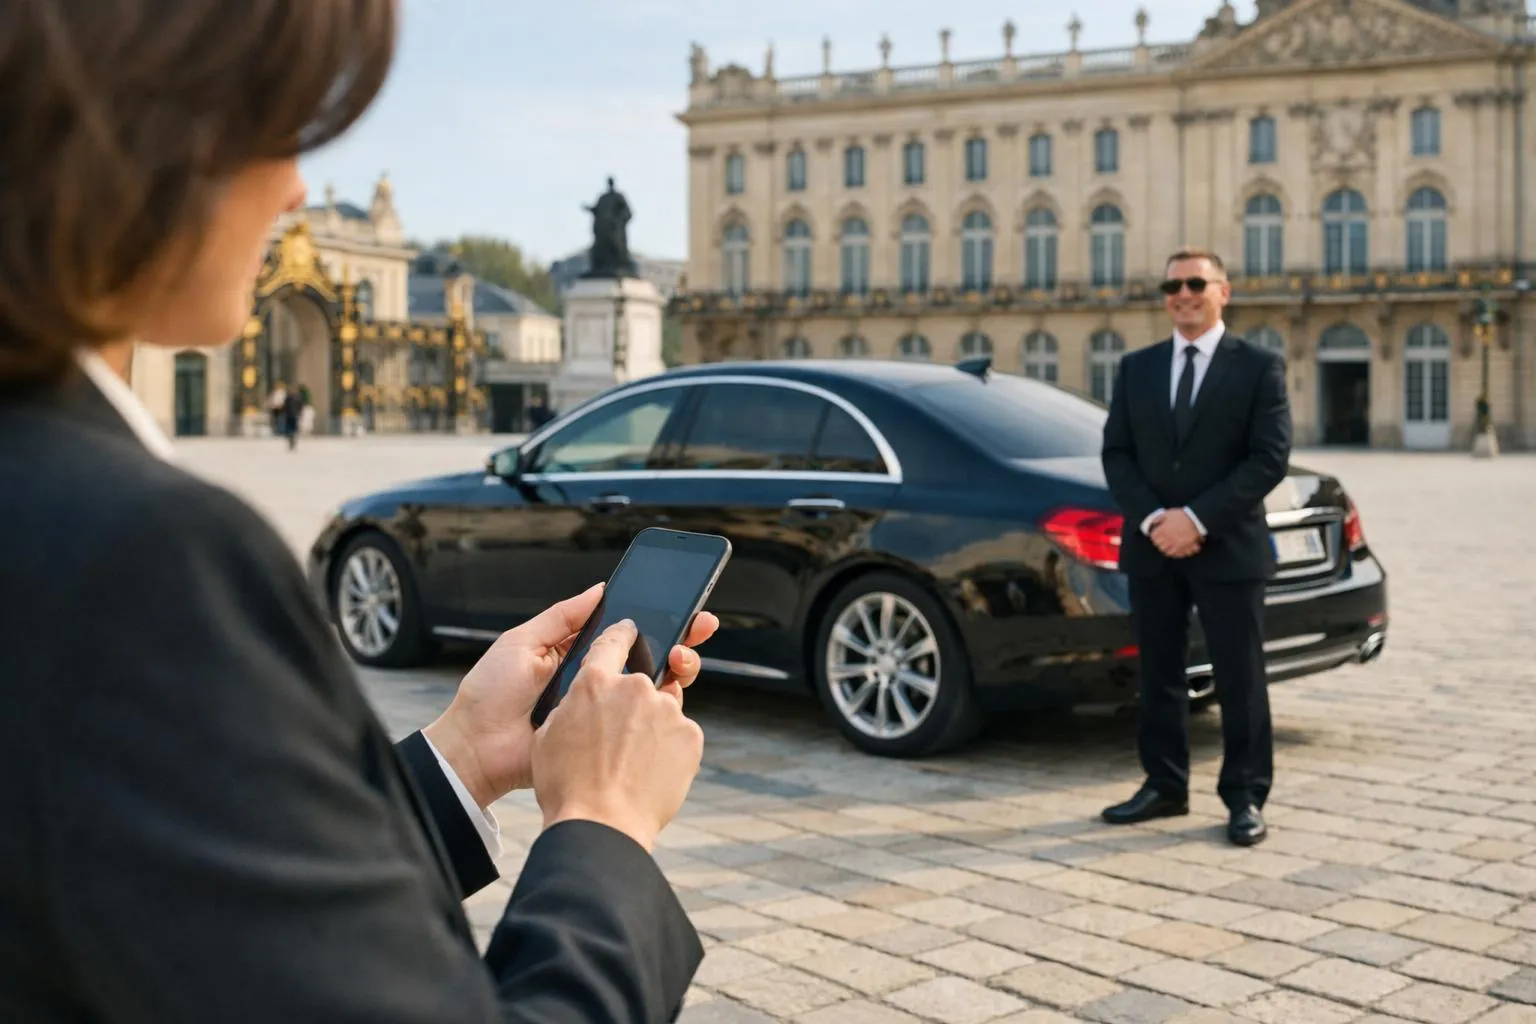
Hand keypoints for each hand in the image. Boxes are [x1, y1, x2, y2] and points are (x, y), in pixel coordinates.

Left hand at [422, 584, 717, 807]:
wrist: (476, 750)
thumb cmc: (490, 694)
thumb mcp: (522, 642)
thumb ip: (563, 616)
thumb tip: (601, 588)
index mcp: (577, 654)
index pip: (624, 631)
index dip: (655, 616)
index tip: (683, 601)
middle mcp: (595, 681)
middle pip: (648, 656)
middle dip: (680, 637)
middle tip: (700, 626)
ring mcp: (602, 711)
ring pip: (652, 687)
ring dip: (677, 667)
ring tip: (681, 657)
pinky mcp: (604, 739)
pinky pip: (641, 722)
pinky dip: (662, 706)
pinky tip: (670, 690)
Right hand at [532, 619, 705, 851]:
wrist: (601, 825)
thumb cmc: (567, 787)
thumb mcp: (549, 736)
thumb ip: (572, 707)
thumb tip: (584, 701)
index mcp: (594, 682)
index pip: (612, 641)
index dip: (621, 635)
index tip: (630, 631)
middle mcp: (634, 687)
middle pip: (641, 682)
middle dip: (634, 704)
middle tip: (621, 738)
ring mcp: (666, 710)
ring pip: (663, 711)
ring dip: (652, 729)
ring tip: (633, 766)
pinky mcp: (690, 735)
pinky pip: (680, 736)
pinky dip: (670, 751)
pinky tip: (650, 775)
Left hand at [1151, 508, 1202, 557]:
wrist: (1195, 519)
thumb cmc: (1181, 515)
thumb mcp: (1168, 513)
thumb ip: (1158, 518)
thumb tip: (1153, 523)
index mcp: (1163, 530)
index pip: (1154, 537)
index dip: (1154, 537)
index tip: (1156, 536)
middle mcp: (1168, 538)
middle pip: (1160, 546)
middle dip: (1160, 544)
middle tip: (1161, 542)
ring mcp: (1176, 544)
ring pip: (1167, 552)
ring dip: (1167, 549)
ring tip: (1168, 547)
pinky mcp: (1184, 547)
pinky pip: (1177, 554)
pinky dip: (1175, 554)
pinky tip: (1175, 551)